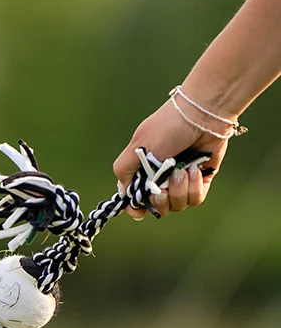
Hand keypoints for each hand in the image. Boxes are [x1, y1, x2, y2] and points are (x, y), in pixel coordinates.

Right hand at [112, 98, 228, 219]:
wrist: (202, 115)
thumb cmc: (167, 127)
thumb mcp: (137, 148)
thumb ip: (124, 171)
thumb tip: (124, 194)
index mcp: (142, 171)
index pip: (135, 198)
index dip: (136, 207)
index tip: (139, 211)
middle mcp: (161, 178)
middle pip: (157, 206)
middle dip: (160, 200)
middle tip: (164, 187)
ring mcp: (181, 180)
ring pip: (177, 205)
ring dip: (179, 190)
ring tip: (182, 169)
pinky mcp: (201, 179)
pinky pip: (195, 198)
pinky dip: (195, 187)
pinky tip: (195, 169)